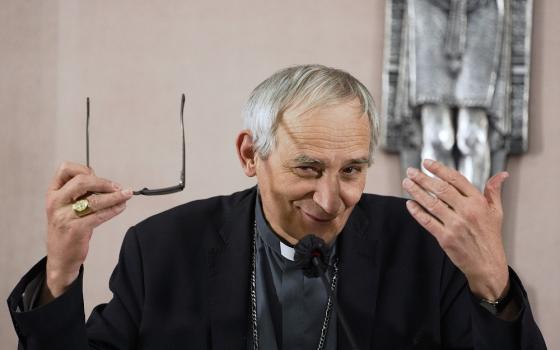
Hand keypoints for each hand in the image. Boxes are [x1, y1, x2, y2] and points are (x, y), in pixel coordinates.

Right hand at [42, 161, 132, 301]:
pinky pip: (99, 215)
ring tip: (127, 195)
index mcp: (53, 193)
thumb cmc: (67, 229)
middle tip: (119, 187)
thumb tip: (107, 183)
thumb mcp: (67, 207)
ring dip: (115, 196)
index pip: (65, 169)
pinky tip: (121, 207)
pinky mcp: (75, 229)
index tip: (98, 176)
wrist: (60, 258)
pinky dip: (113, 210)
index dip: (84, 169)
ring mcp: (64, 216)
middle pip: (82, 181)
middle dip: (104, 182)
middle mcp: (56, 203)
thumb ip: (80, 193)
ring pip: (94, 200)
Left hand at [402, 159, 509, 300]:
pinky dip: (417, 212)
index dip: (439, 169)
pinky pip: (427, 221)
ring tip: (406, 183)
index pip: (456, 179)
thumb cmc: (490, 237)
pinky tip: (409, 204)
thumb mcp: (496, 212)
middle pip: (440, 189)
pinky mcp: (445, 238)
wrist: (487, 265)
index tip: (426, 163)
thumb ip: (494, 191)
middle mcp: (466, 211)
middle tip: (411, 171)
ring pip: (431, 203)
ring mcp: (455, 225)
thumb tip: (502, 174)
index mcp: (478, 202)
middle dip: (423, 178)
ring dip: (416, 192)